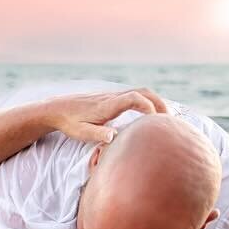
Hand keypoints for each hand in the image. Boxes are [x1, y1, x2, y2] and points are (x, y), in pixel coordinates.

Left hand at [49, 88, 169, 144]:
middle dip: (160, 103)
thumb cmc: (69, 123)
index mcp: (107, 106)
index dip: (148, 107)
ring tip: (166, 119)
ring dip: (156, 102)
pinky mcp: (112, 99)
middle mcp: (113, 98)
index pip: (134, 98)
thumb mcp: (81, 132)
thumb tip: (114, 136)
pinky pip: (135, 96)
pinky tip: (152, 117)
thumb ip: (97, 134)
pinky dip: (148, 103)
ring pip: (141, 92)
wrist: (57, 109)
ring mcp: (113, 96)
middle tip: (171, 120)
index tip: (156, 121)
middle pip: (143, 92)